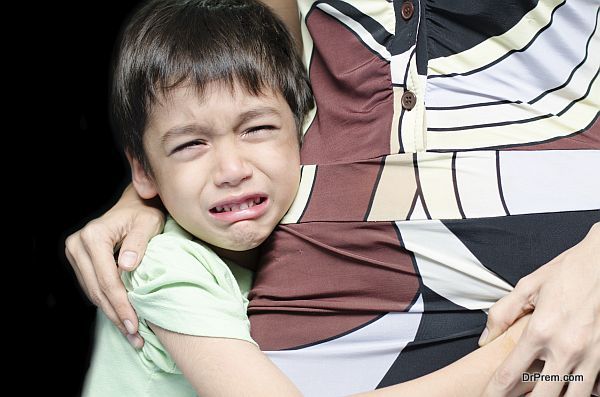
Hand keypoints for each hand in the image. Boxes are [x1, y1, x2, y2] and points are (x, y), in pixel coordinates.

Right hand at [65, 184, 164, 346]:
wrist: (134, 205)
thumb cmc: (145, 214)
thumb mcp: (148, 224)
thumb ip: (139, 243)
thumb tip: (127, 266)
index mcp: (94, 237)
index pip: (108, 279)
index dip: (121, 305)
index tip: (135, 325)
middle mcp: (78, 244)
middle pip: (97, 290)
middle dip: (116, 315)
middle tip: (134, 338)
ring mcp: (75, 252)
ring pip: (92, 292)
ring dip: (111, 314)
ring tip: (131, 334)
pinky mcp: (78, 260)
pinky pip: (92, 287)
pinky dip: (106, 303)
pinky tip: (121, 317)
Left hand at [480, 223, 599, 396]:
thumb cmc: (570, 272)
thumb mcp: (527, 287)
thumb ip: (502, 314)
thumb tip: (486, 338)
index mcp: (540, 331)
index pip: (510, 374)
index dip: (495, 392)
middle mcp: (566, 348)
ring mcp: (591, 356)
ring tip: (542, 393)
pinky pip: (596, 388)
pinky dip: (583, 391)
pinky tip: (571, 388)